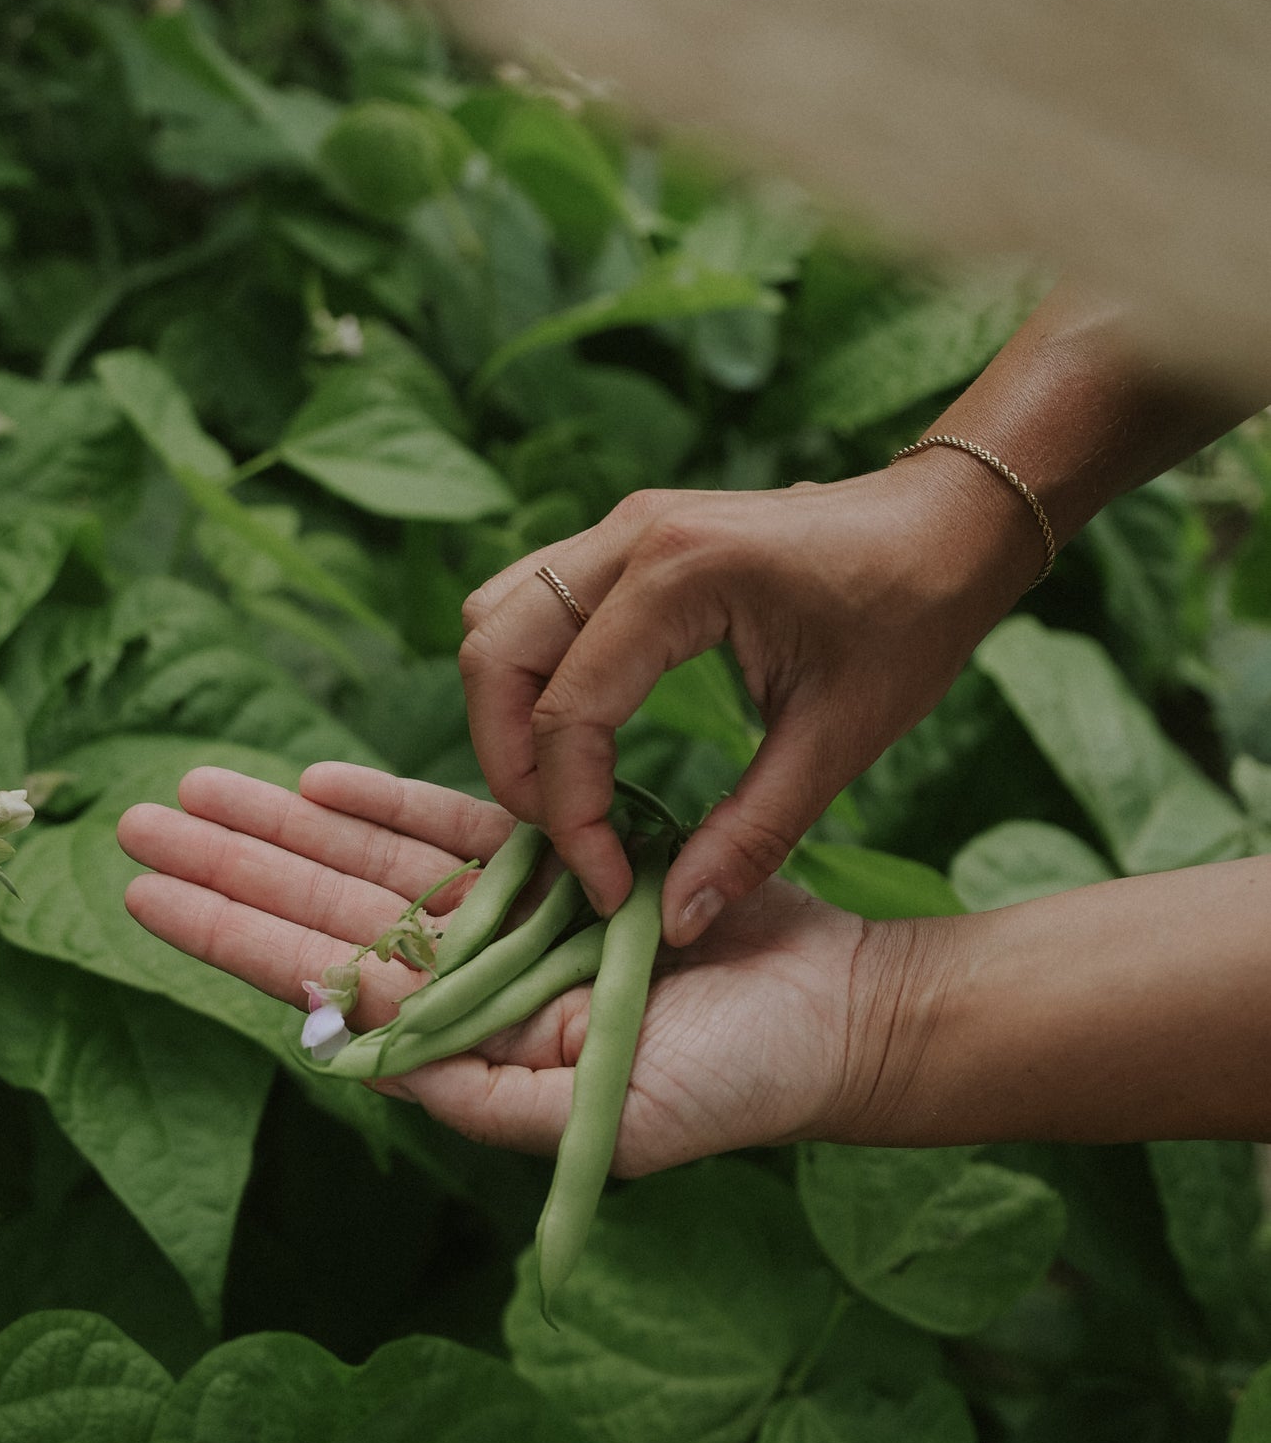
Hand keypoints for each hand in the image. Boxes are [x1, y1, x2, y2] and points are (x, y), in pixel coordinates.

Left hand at [116, 762, 905, 1173]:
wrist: (838, 1017)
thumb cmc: (738, 1087)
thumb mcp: (606, 1114)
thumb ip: (480, 1091)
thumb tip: (353, 1056)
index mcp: (471, 1047)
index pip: (327, 982)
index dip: (235, 935)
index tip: (148, 894)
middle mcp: (477, 983)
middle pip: (329, 910)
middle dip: (232, 865)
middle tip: (134, 819)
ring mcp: (514, 918)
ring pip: (375, 861)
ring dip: (284, 823)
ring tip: (196, 785)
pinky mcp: (565, 860)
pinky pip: (460, 826)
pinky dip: (389, 801)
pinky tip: (315, 778)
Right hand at [459, 454, 1042, 943]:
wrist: (950, 522)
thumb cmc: (913, 616)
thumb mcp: (840, 739)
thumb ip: (750, 834)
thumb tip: (674, 920)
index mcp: (682, 575)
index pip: (567, 713)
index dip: (571, 819)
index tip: (611, 887)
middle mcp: (630, 537)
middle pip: (492, 655)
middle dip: (510, 765)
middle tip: (564, 841)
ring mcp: (620, 528)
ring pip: (495, 621)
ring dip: (509, 714)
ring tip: (568, 793)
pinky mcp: (626, 540)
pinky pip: (532, 607)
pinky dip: (533, 679)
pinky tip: (589, 740)